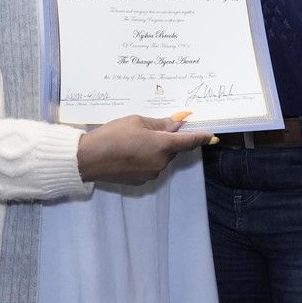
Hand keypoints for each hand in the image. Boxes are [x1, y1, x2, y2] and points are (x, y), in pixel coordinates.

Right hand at [76, 113, 214, 184]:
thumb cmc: (113, 134)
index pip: (189, 142)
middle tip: (152, 128)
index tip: (213, 136)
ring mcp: (151, 174)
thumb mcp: (137, 122)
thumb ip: (160, 123)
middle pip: (173, 149)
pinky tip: (130, 152)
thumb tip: (178, 123)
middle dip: (169, 139)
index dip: (202, 138)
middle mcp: (161, 163)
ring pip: (162, 157)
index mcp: (163, 146)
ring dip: (156, 148)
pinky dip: (147, 157)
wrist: (88, 159)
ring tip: (135, 139)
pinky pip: (151, 165)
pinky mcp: (141, 181)